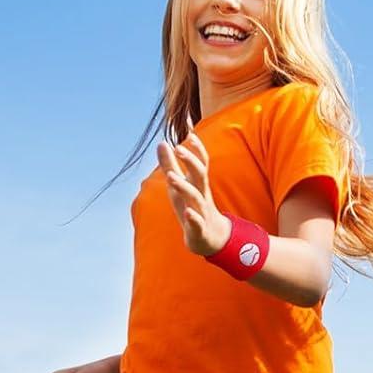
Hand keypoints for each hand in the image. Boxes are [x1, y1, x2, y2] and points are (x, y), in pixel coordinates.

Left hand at [158, 133, 230, 256]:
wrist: (210, 238)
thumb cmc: (192, 207)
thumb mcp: (178, 185)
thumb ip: (170, 164)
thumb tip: (162, 142)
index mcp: (197, 183)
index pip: (201, 162)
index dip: (197, 149)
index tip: (190, 134)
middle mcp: (201, 195)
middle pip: (200, 175)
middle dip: (190, 161)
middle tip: (178, 148)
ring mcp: (202, 212)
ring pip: (195, 198)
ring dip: (184, 186)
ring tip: (170, 176)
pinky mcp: (199, 230)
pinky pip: (198, 223)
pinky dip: (193, 218)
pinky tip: (187, 213)